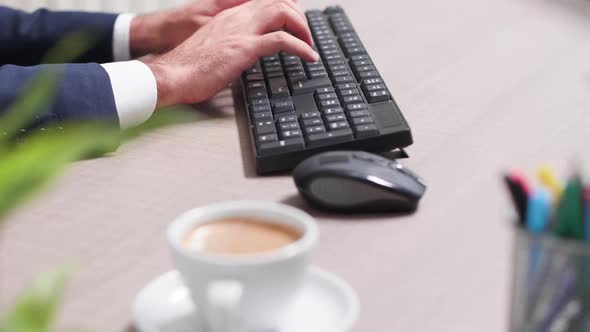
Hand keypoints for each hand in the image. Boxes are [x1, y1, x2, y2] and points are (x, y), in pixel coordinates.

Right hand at [143, 0, 318, 107]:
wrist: (172, 74)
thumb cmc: (189, 67)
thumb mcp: (215, 49)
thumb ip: (231, 44)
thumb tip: (243, 54)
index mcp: (230, 16)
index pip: (264, 1)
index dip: (286, 9)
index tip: (296, 24)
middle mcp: (237, 17)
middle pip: (278, 1)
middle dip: (298, 16)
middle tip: (306, 36)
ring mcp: (242, 30)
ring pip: (283, 12)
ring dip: (302, 27)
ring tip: (309, 45)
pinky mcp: (244, 47)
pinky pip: (282, 40)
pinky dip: (301, 47)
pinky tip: (309, 56)